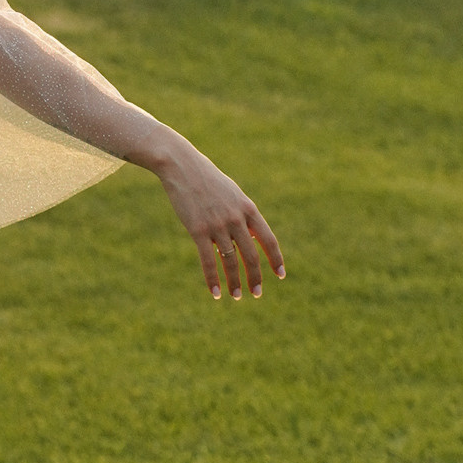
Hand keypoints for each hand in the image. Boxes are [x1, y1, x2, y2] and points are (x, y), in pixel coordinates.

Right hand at [153, 136, 283, 302]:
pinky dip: (213, 279)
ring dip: (234, 282)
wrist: (182, 166)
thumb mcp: (233, 195)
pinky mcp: (198, 230)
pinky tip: (216, 293)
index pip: (268, 240)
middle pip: (251, 255)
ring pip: (230, 261)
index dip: (276, 259)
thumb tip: (253, 238)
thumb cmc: (208, 181)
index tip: (280, 275)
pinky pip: (208, 261)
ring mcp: (218, 225)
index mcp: (248, 209)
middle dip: (255, 277)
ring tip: (236, 296)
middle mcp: (236, 219)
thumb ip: (244, 215)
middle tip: (256, 293)